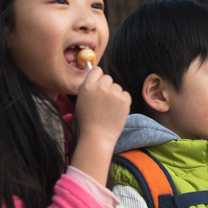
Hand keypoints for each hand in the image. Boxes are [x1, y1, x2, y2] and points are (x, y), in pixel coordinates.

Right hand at [70, 66, 130, 181]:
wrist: (97, 136)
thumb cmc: (87, 121)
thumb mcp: (81, 101)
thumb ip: (88, 87)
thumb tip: (97, 78)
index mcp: (87, 86)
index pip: (96, 70)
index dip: (98, 77)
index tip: (99, 84)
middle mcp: (100, 87)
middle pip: (108, 78)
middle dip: (107, 87)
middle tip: (103, 101)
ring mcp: (113, 93)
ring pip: (117, 87)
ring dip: (115, 95)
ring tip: (108, 109)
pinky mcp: (124, 100)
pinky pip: (125, 94)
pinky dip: (123, 101)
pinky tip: (116, 111)